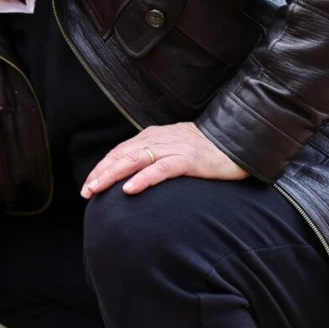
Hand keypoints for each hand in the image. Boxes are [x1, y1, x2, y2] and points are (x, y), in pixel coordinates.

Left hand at [81, 122, 245, 198]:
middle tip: (86, 192)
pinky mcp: (190, 159)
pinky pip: (162, 169)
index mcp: (154, 136)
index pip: (121, 151)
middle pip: (123, 155)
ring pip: (136, 159)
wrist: (241, 141)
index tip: (88, 185)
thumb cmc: (208, 151)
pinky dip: (143, 178)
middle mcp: (161, 139)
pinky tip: (129, 189)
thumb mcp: (176, 151)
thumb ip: (156, 158)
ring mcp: (175, 147)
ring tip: (97, 189)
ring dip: (113, 175)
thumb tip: (133, 177)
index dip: (102, 167)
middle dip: (101, 173)